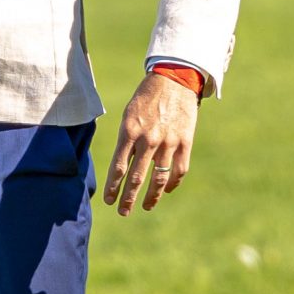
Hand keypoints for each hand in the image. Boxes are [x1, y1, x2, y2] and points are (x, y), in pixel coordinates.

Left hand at [103, 70, 199, 214]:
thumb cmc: (145, 98)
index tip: (108, 200)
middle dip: (128, 197)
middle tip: (122, 212)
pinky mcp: (185, 142)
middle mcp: (148, 139)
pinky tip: (165, 190)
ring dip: (152, 195)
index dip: (113, 186)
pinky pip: (179, 169)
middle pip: (137, 177)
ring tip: (146, 206)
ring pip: (159, 177)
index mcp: (129, 132)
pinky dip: (172, 183)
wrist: (174, 81)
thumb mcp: (128, 116)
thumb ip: (126, 140)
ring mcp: (168, 142)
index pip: (119, 167)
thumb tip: (122, 166)